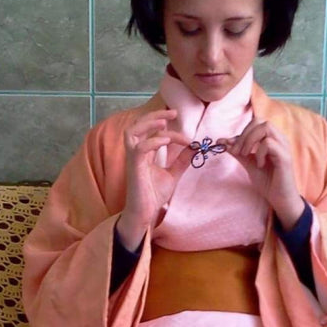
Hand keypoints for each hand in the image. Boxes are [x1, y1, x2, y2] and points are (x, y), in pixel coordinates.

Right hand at [117, 109, 191, 249]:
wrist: (145, 213)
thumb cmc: (154, 195)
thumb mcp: (173, 174)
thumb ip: (182, 160)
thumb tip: (195, 147)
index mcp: (144, 152)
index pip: (154, 132)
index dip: (171, 131)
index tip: (189, 139)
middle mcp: (136, 152)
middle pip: (138, 125)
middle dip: (154, 115)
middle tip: (173, 112)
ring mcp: (133, 159)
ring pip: (131, 131)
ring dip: (148, 123)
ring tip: (164, 121)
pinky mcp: (134, 167)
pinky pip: (138, 148)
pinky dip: (152, 141)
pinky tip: (166, 141)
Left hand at [218, 119, 304, 229]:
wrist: (280, 199)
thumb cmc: (268, 181)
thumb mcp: (248, 164)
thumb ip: (238, 152)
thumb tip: (222, 141)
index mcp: (272, 138)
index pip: (255, 123)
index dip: (240, 133)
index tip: (227, 145)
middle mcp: (280, 139)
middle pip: (260, 121)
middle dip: (244, 135)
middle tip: (237, 152)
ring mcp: (284, 146)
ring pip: (266, 127)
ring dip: (250, 141)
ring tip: (246, 156)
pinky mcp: (285, 156)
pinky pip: (269, 144)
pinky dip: (259, 153)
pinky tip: (259, 164)